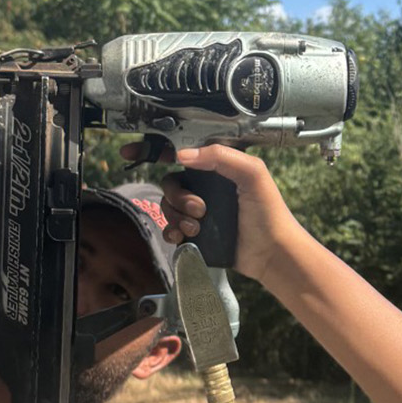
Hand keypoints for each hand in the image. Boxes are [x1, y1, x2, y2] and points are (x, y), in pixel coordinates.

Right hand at [122, 142, 307, 284]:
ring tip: (197, 227)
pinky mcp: (195, 232)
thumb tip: (183, 154)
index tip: (130, 152)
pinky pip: (169, 227)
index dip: (154, 150)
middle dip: (178, 196)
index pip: (182, 151)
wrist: (272, 253)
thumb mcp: (252, 173)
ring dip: (176, 215)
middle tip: (199, 208)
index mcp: (218, 166)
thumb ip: (220, 156)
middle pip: (170, 182)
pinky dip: (171, 231)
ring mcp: (199, 210)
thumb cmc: (269, 212)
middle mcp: (206, 185)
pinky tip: (183, 236)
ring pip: (167, 205)